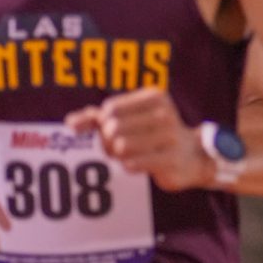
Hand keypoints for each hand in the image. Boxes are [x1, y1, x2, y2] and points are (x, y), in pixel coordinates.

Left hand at [65, 90, 203, 191]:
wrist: (192, 157)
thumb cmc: (154, 134)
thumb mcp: (130, 118)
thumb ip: (97, 117)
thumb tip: (70, 123)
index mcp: (155, 97)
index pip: (110, 109)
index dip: (104, 123)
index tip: (114, 130)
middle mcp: (164, 113)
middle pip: (112, 128)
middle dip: (108, 141)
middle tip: (118, 147)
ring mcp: (169, 137)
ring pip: (120, 147)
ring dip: (117, 155)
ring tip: (128, 155)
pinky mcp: (169, 160)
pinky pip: (131, 164)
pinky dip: (129, 166)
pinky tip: (139, 163)